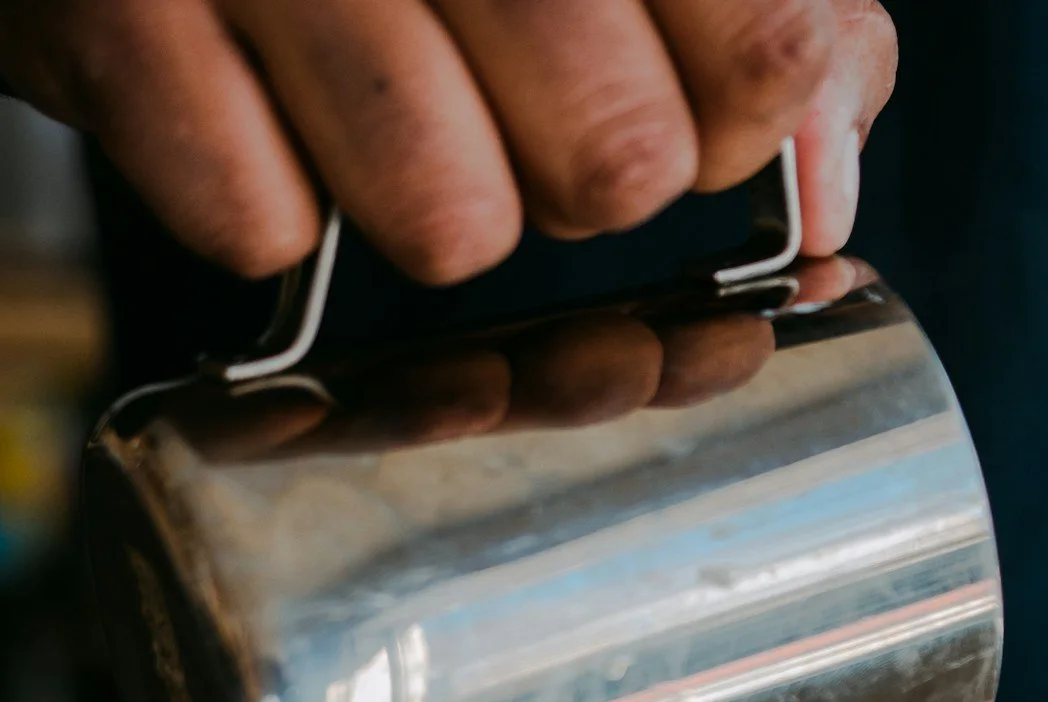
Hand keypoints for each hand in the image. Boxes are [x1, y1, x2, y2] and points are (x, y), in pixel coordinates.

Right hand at [1, 0, 895, 279]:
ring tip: (381, 100)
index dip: (734, 121)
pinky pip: (260, 227)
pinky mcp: (115, 16)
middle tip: (513, 96)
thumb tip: (826, 196)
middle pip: (615, 166)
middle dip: (583, 172)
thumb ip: (771, 11)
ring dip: (430, 203)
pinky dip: (261, 197)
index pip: (768, 57)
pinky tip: (250, 96)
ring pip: (448, 227)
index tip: (686, 97)